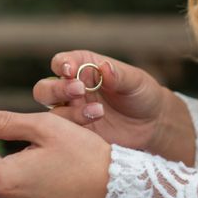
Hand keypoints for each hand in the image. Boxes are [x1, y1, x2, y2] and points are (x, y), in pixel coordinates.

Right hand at [33, 50, 193, 163]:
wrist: (152, 124)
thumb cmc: (142, 94)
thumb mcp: (135, 81)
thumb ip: (118, 75)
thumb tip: (104, 68)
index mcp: (83, 68)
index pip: (62, 63)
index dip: (61, 64)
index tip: (69, 70)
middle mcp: (72, 90)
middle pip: (45, 88)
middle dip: (57, 89)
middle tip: (79, 90)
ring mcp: (72, 113)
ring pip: (52, 113)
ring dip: (70, 112)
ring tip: (98, 111)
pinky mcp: (76, 134)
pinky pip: (64, 134)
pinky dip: (74, 131)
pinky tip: (96, 126)